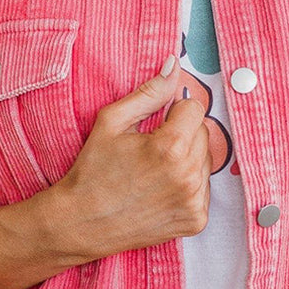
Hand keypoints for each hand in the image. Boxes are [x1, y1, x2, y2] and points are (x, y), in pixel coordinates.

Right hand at [56, 54, 211, 260]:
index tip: (156, 124)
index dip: (174, 112)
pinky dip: (188, 186)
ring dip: (187, 159)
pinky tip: (161, 190)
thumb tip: (173, 65)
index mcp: (170, 147)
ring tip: (155, 171)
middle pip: (203, 133)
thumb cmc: (92, 171)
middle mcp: (188, 175)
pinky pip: (204, 188)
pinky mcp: (196, 220)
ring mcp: (194, 201)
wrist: (81, 223)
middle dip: (182, 134)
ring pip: (206, 161)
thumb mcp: (112, 122)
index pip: (195, 107)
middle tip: (151, 149)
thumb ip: (148, 92)